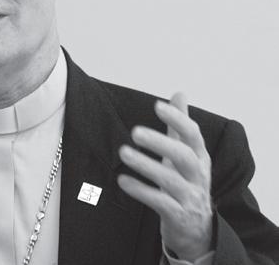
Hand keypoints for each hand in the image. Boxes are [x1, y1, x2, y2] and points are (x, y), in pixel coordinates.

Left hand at [117, 93, 212, 261]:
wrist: (196, 229)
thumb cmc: (186, 183)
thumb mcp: (186, 153)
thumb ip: (180, 125)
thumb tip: (179, 94)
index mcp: (200, 157)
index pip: (193, 135)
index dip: (178, 119)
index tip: (158, 105)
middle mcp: (198, 176)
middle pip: (185, 156)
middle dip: (161, 143)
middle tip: (135, 132)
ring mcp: (190, 197)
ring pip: (171, 180)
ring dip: (146, 165)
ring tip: (123, 152)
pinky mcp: (178, 216)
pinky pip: (161, 203)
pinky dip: (141, 191)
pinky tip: (122, 181)